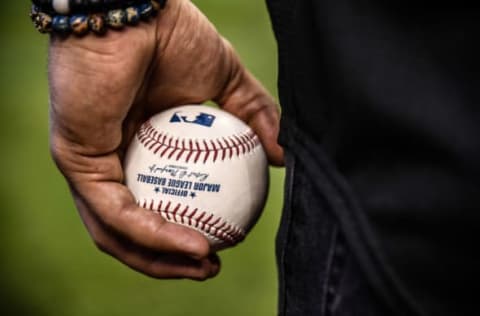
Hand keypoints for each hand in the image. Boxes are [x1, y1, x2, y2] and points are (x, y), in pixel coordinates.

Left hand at [48, 0, 283, 279]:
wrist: (135, 8)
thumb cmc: (173, 36)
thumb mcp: (228, 82)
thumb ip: (255, 117)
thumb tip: (284, 157)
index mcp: (141, 145)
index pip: (159, 201)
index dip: (189, 230)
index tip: (226, 240)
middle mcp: (111, 158)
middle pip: (134, 228)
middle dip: (171, 259)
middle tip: (212, 267)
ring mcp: (90, 162)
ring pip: (119, 231)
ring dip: (161, 259)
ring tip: (204, 267)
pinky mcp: (76, 159)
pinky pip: (115, 212)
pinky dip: (155, 234)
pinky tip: (192, 246)